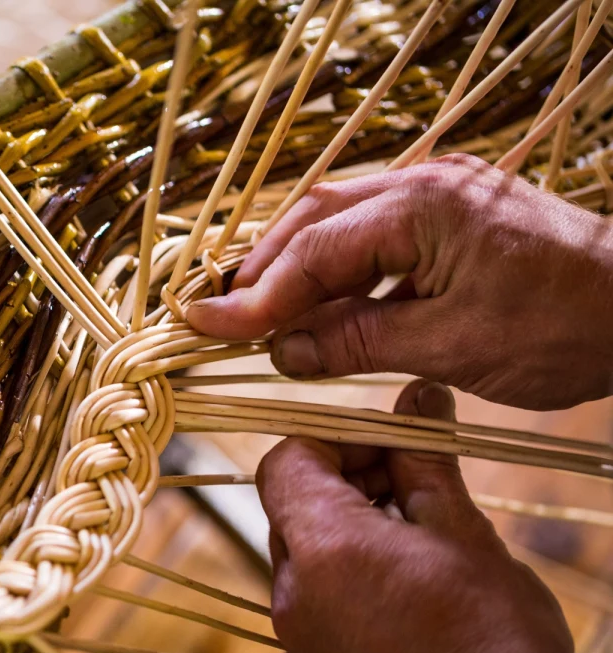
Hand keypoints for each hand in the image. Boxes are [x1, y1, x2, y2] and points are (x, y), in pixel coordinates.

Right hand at [187, 154, 612, 410]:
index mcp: (423, 207)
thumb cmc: (566, 327)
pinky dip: (334, 275)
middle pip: (313, 220)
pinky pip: (370, 238)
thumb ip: (360, 341)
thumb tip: (285, 351)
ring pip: (337, 224)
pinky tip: (319, 310)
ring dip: (294, 272)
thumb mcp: (454, 346)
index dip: (254, 296)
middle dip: (262, 272)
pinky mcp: (449, 217)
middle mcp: (423, 185)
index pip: (314, 252)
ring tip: (255, 319)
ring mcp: (437, 196)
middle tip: (220, 320)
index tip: (203, 328)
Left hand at [261, 379, 612, 652]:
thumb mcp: (460, 527)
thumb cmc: (494, 631)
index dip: (332, 443)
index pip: (286, 461)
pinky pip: (309, 609)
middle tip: (410, 489)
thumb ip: (422, 456)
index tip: (386, 450)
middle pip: (291, 508)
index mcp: (321, 547)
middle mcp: (290, 594)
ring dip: (344, 537)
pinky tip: (400, 598)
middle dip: (344, 486)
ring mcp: (295, 642)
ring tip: (414, 545)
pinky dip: (341, 588)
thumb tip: (418, 391)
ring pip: (301, 559)